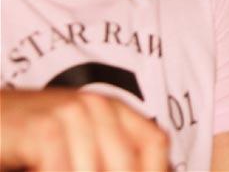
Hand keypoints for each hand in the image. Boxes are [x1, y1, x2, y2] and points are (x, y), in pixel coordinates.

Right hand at [0, 89, 168, 171]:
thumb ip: (106, 159)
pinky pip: (61, 171)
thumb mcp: (76, 146)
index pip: (153, 142)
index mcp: (112, 109)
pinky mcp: (43, 128)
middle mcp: (97, 106)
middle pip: (125, 163)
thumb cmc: (30, 140)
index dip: (155, 170)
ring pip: (93, 171)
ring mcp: (72, 113)